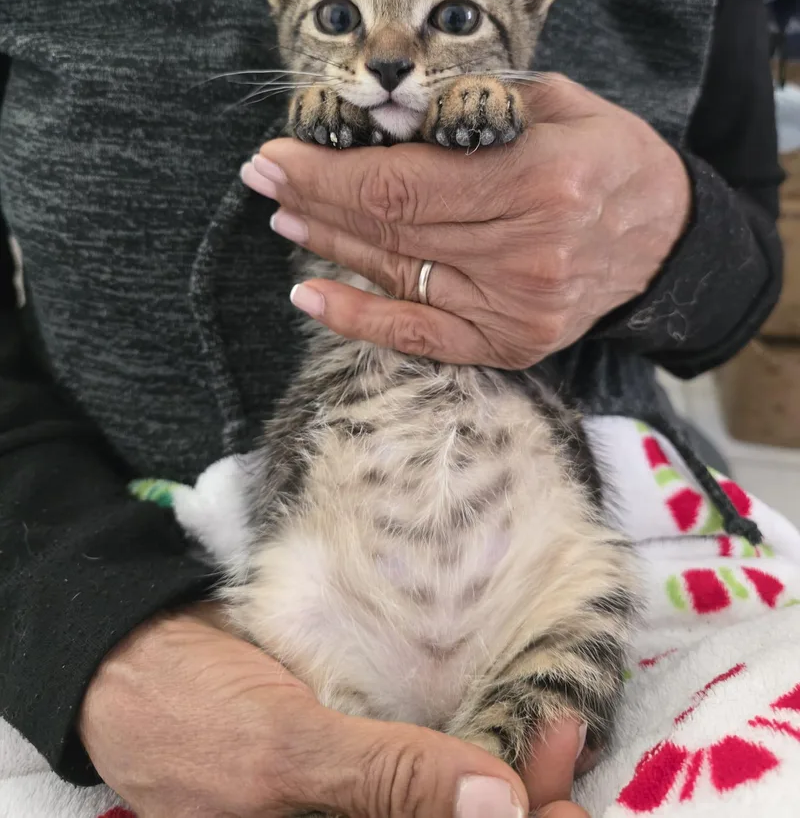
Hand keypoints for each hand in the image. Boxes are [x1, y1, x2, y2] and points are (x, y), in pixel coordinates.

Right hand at [79, 604, 592, 816]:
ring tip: (554, 728)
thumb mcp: (284, 753)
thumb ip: (386, 781)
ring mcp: (350, 799)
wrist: (135, 651)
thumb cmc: (191, 714)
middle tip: (566, 748)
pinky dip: (462, 742)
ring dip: (502, 771)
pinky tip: (500, 716)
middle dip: (518, 804)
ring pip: (442, 798)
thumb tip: (499, 806)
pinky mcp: (353, 755)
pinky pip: (419, 761)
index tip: (569, 808)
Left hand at [242, 74, 690, 366]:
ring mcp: (517, 307)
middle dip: (313, 199)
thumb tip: (384, 115)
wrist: (668, 241)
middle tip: (262, 177)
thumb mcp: (560, 105)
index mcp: (540, 180)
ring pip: (396, 274)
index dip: (328, 172)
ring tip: (283, 216)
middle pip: (389, 228)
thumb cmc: (610, 158)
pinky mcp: (512, 342)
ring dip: (328, 245)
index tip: (276, 153)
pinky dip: (360, 319)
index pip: (403, 183)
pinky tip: (311, 296)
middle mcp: (526, 253)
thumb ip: (474, 108)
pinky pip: (420, 336)